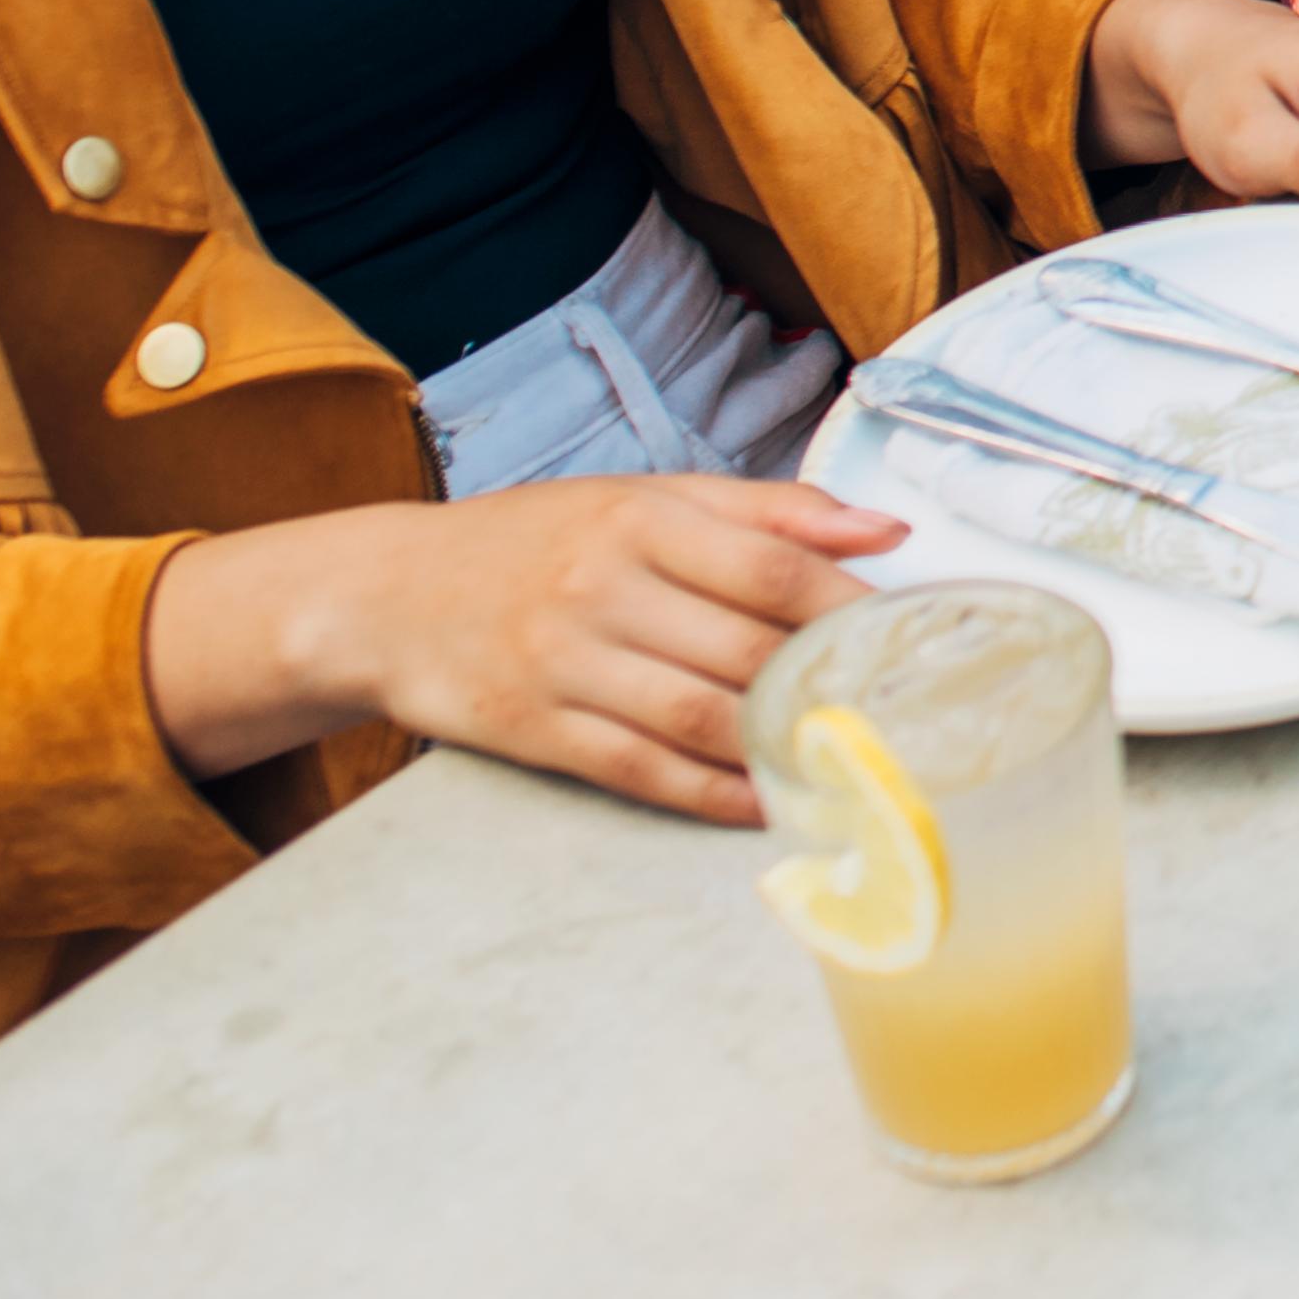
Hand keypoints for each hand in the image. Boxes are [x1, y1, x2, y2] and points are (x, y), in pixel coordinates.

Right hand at [154, 477, 904, 821]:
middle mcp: (603, 591)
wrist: (386, 597)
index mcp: (641, 520)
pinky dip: (713, 794)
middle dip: (832, 685)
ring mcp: (565, 666)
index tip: (912, 634)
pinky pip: (642, 770)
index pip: (774, 568)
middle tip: (902, 712)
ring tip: (853, 762)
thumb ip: (770, 512)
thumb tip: (887, 531)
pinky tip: (767, 800)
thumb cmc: (535, 541)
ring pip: (700, 718)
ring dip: (784, 747)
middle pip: (747, 649)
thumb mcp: (645, 498)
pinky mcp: (535, 731)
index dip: (853, 606)